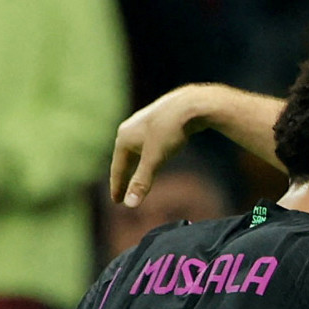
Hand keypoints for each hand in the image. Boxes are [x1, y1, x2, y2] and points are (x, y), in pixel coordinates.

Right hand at [110, 85, 207, 207]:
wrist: (191, 105)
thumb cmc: (170, 131)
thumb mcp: (154, 159)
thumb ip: (142, 181)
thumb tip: (130, 204)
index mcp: (124, 138)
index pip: (117, 168)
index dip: (118, 186)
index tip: (117, 201)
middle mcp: (130, 129)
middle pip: (125, 159)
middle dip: (125, 177)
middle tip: (124, 193)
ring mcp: (144, 123)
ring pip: (136, 150)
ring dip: (136, 165)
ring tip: (137, 177)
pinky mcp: (158, 120)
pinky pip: (148, 143)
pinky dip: (147, 155)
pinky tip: (153, 157)